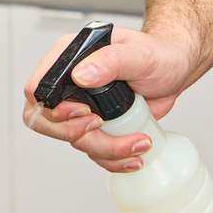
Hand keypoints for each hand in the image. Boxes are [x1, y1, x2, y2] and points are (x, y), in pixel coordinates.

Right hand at [21, 26, 195, 172]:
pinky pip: (93, 151)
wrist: (175, 69)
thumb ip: (110, 61)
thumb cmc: (158, 53)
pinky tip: (134, 154)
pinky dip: (114, 159)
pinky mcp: (97, 126)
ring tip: (137, 143)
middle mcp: (70, 84)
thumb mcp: (138, 54)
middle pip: (49, 123)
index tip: (85, 112)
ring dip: (105, 150)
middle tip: (106, 127)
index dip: (53, 110)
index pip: (37, 89)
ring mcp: (81, 107)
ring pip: (75, 142)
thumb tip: (81, 75)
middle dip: (80, 135)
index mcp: (69, 59)